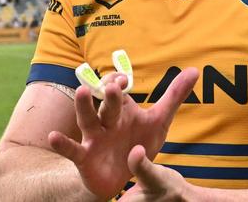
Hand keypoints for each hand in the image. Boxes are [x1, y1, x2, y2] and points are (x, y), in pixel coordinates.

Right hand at [48, 68, 198, 200]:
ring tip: (82, 91)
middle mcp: (107, 119)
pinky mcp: (85, 157)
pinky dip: (62, 144)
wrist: (124, 176)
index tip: (124, 78)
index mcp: (123, 108)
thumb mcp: (159, 121)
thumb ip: (174, 95)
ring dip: (85, 106)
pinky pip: (72, 149)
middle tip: (113, 86)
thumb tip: (194, 70)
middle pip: (107, 103)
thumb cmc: (138, 143)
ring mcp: (94, 137)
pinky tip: (53, 136)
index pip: (119, 89)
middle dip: (110, 95)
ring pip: (88, 118)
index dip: (120, 82)